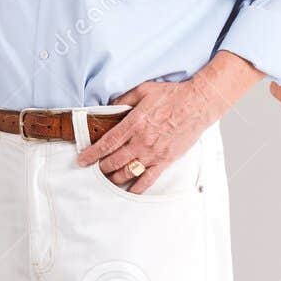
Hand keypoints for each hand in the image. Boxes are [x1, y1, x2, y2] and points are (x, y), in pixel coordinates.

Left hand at [76, 72, 224, 193]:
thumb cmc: (172, 95)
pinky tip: (129, 190)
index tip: (82, 160)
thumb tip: (109, 106)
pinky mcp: (166, 160)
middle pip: (114, 161)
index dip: (92, 154)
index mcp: (134, 123)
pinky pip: (148, 179)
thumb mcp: (143, 90)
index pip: (107, 143)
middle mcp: (141, 141)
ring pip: (128, 172)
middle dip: (101, 167)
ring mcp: (153, 153)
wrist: (198, 104)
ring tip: (108, 178)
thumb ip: (123, 99)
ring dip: (115, 177)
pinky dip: (137, 188)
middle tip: (94, 168)